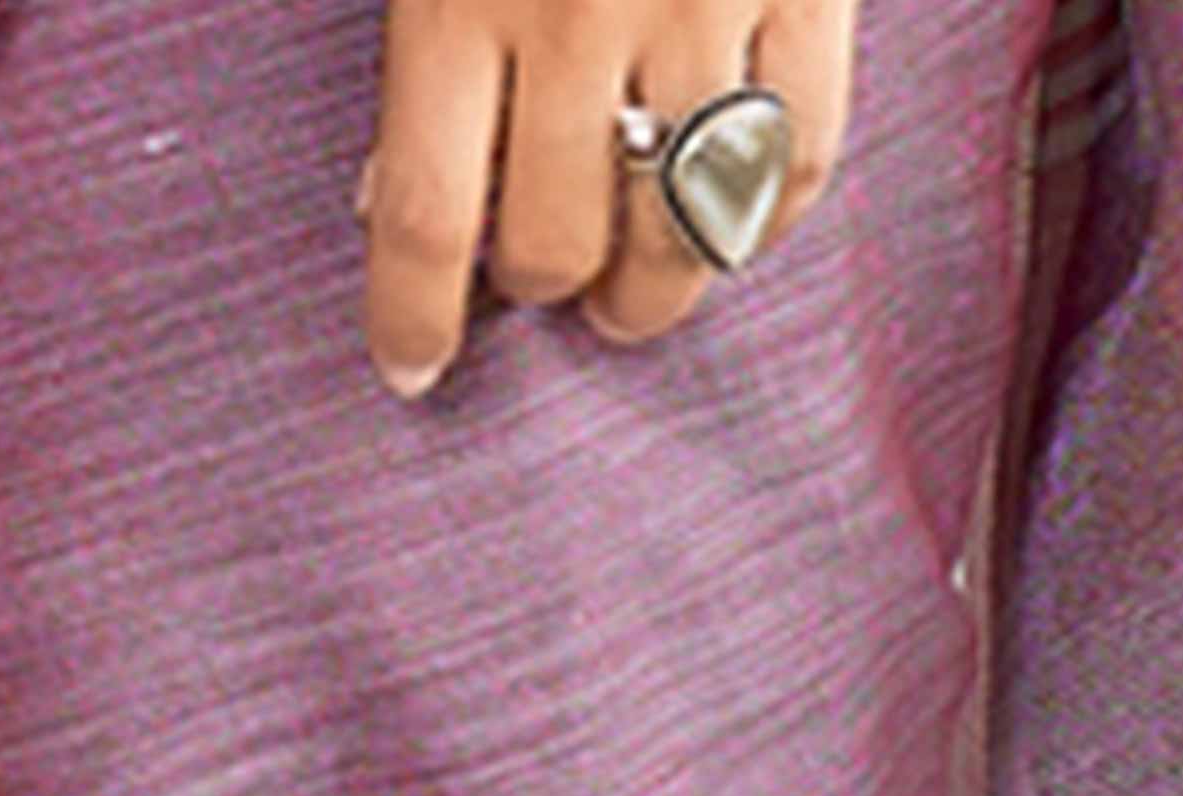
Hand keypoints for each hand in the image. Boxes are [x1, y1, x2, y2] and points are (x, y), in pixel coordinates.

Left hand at [360, 0, 854, 398]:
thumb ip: (430, 46)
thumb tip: (382, 202)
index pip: (426, 217)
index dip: (413, 318)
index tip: (413, 371)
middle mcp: (580, 6)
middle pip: (559, 245)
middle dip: (549, 285)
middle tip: (553, 280)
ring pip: (683, 231)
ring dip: (655, 287)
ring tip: (637, 287)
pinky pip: (800, 162)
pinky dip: (766, 217)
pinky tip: (732, 218)